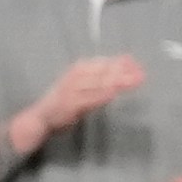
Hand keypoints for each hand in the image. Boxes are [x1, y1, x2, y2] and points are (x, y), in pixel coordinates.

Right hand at [19, 55, 145, 142]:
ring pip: (98, 83)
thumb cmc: (62, 102)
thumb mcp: (81, 85)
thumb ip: (100, 79)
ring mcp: (72, 90)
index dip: (121, 63)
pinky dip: (101, 95)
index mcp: (79, 69)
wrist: (39, 118)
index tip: (137, 64)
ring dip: (117, 82)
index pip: (104, 63)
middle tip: (141, 73)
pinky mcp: (70, 104)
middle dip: (124, 72)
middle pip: (103, 72)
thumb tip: (124, 66)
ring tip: (133, 81)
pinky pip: (89, 99)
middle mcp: (75, 76)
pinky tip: (113, 93)